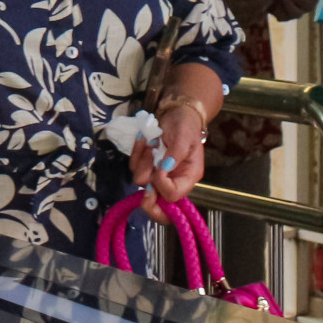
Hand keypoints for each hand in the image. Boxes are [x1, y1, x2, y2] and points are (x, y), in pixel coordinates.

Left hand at [131, 104, 206, 220]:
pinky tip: (145, 140)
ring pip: (141, 183)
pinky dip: (136, 154)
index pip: (173, 196)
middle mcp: (174, 181)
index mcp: (188, 177)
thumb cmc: (185, 125)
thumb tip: (164, 170)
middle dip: (148, 200)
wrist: (177, 115)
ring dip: (142, 162)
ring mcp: (159, 176)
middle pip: (159, 208)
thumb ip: (175, 154)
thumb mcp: (184, 136)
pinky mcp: (148, 168)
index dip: (162, 186)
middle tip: (145, 182)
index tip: (159, 168)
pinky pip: (134, 168)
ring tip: (151, 144)